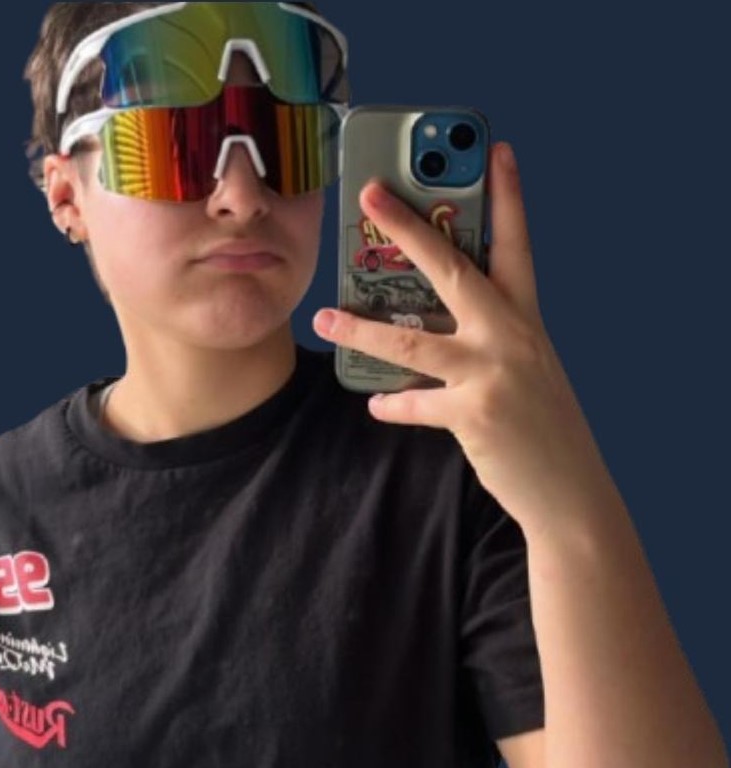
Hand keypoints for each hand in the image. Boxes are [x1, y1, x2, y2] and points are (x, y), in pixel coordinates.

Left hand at [313, 142, 611, 536]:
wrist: (569, 489)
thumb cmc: (541, 422)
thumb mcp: (527, 365)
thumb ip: (490, 335)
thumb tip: (433, 317)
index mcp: (526, 318)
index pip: (515, 245)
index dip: (506, 196)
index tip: (493, 150)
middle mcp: (512, 337)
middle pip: (453, 270)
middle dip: (409, 228)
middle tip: (372, 195)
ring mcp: (494, 374)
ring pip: (412, 340)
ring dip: (361, 330)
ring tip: (324, 318)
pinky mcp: (476, 415)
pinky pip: (415, 404)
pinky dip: (391, 404)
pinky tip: (375, 402)